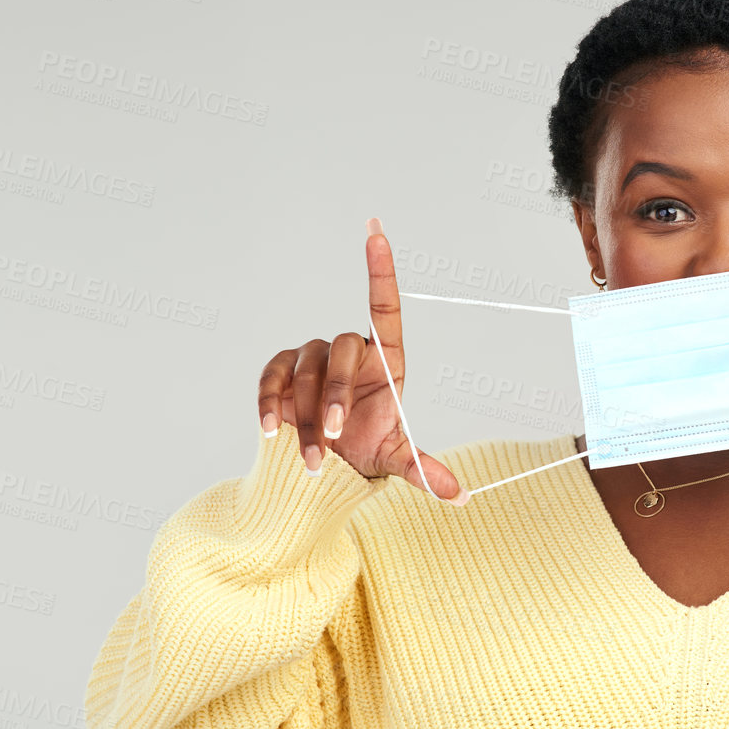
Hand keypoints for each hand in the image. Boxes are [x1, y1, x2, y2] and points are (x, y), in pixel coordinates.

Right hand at [256, 217, 468, 503]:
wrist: (324, 468)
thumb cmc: (366, 450)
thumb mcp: (394, 459)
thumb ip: (423, 471)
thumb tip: (459, 496)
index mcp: (385, 361)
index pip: (383, 307)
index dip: (380, 270)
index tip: (376, 232)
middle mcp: (348, 351)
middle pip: (340, 352)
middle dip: (333, 396)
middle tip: (330, 437)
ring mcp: (311, 358)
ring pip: (304, 372)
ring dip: (304, 418)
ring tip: (311, 458)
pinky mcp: (279, 372)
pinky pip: (271, 378)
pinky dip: (269, 405)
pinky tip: (271, 431)